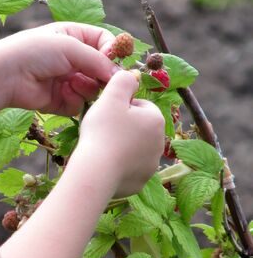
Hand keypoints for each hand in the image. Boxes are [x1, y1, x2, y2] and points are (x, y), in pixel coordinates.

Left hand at [0, 22, 117, 115]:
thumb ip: (98, 59)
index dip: (112, 52)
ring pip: (93, 88)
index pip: (104, 42)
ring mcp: (66, 80)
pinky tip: (61, 93)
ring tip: (72, 83)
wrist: (5, 75)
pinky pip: (79, 103)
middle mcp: (72, 58)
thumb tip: (120, 74)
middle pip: (102, 69)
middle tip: (103, 80)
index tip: (114, 62)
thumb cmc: (34, 51)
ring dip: (87, 87)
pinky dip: (74, 100)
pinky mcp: (60, 100)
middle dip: (103, 75)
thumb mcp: (69, 46)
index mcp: (73, 36)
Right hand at [78, 71, 164, 197]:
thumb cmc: (103, 131)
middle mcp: (160, 143)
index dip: (122, 107)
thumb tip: (132, 75)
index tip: (107, 114)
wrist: (96, 172)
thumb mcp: (111, 97)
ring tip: (103, 148)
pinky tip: (105, 164)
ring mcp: (151, 165)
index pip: (141, 105)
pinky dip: (119, 165)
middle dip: (124, 127)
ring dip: (122, 146)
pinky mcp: (140, 182)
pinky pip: (130, 168)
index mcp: (156, 119)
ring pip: (135, 149)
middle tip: (103, 131)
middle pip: (139, 128)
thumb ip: (124, 80)